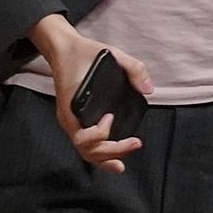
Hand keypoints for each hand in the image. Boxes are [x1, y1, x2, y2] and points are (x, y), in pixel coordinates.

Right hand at [29, 14, 153, 172]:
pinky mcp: (77, 120)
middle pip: (86, 149)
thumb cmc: (83, 52)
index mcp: (70, 106)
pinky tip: (115, 156)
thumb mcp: (110, 53)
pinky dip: (99, 153)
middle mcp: (69, 119)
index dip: (98, 134)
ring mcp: (72, 121)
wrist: (64, 49)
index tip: (111, 117)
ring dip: (105, 158)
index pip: (81, 136)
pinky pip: (86, 143)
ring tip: (123, 164)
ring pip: (85, 151)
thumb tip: (148, 89)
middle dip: (111, 151)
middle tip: (135, 143)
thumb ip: (133, 68)